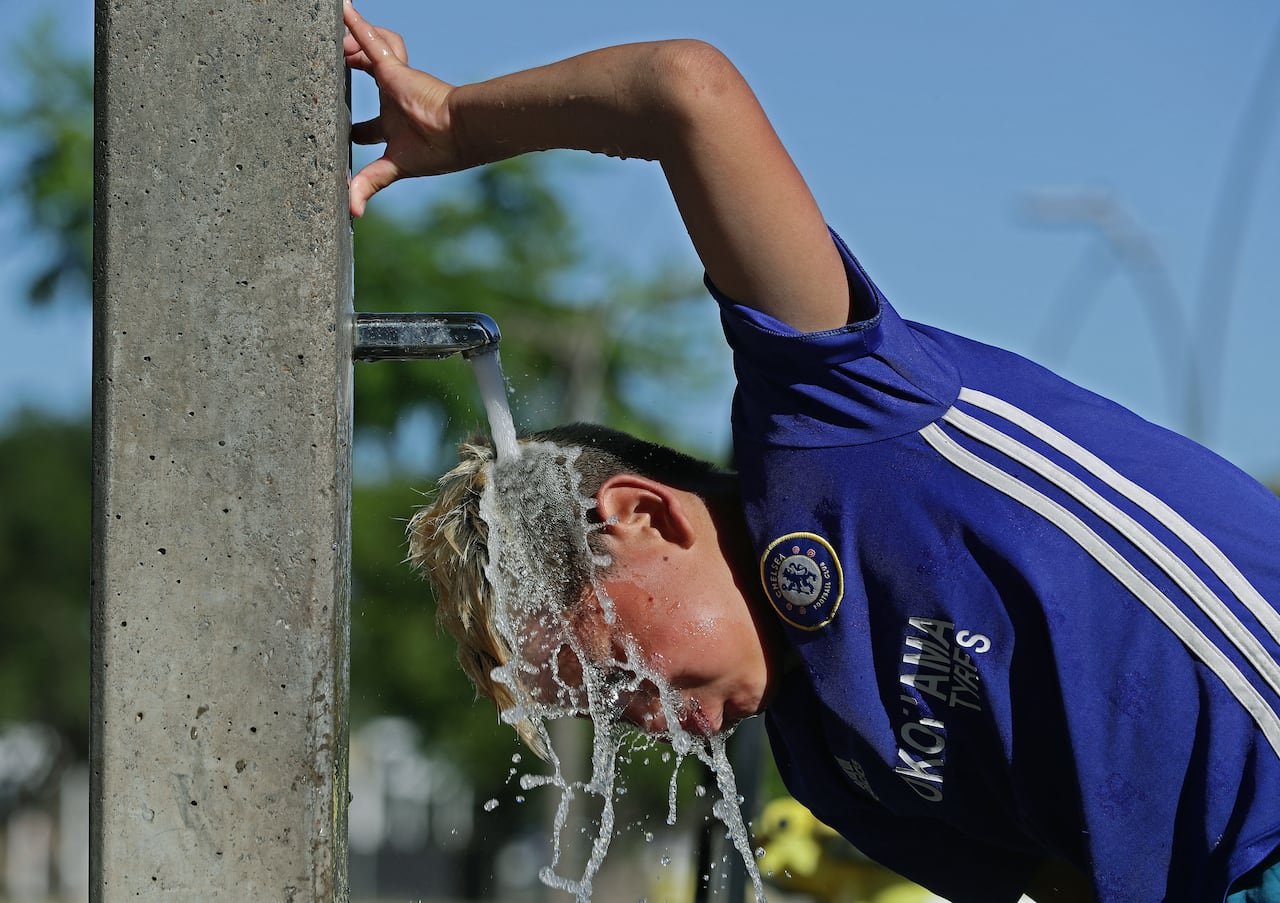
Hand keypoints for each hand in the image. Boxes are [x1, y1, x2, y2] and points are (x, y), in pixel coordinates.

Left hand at [343, 2, 462, 215]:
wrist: (462, 133)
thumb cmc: (438, 152)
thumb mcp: (395, 169)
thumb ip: (369, 186)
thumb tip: (353, 214)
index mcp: (394, 127)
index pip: (366, 127)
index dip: (351, 129)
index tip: (342, 131)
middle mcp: (393, 99)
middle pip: (364, 73)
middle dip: (348, 65)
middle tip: (332, 65)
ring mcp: (394, 80)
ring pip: (370, 50)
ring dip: (354, 44)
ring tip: (341, 45)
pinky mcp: (394, 67)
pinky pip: (370, 40)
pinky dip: (356, 24)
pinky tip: (342, 7)